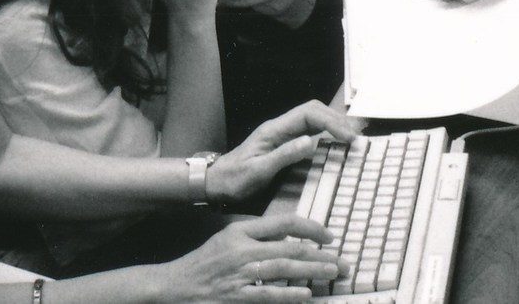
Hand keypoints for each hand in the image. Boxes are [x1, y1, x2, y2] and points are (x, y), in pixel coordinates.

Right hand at [157, 213, 343, 302]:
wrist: (176, 285)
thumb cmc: (204, 263)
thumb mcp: (228, 239)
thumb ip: (257, 236)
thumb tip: (290, 237)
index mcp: (241, 231)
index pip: (284, 223)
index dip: (311, 228)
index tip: (329, 237)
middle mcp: (242, 249)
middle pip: (290, 247)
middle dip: (321, 255)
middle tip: (342, 262)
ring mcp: (239, 273)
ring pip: (284, 269)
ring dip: (312, 271)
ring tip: (332, 273)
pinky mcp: (236, 295)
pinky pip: (268, 294)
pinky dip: (288, 294)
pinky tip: (305, 294)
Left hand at [207, 101, 361, 204]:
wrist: (215, 183)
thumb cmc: (234, 180)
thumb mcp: (258, 171)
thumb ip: (284, 156)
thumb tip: (311, 141)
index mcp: (274, 130)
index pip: (309, 114)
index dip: (331, 121)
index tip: (348, 138)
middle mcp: (280, 127)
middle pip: (314, 111)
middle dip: (337, 120)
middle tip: (356, 139)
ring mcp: (282, 134)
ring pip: (313, 119)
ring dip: (333, 125)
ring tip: (352, 139)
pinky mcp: (283, 144)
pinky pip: (309, 132)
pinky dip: (326, 134)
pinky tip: (336, 145)